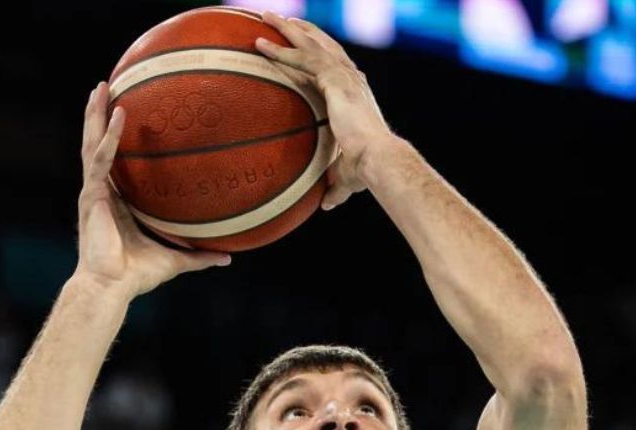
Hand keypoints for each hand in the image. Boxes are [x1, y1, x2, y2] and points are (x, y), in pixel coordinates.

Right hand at [74, 82, 230, 297]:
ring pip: (92, 143)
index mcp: (114, 201)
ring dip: (95, 113)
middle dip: (98, 115)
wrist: (112, 288)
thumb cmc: (137, 276)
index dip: (113, 138)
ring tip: (102, 86)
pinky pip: (101, 158)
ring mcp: (93, 191)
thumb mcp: (176, 260)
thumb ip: (199, 257)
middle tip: (106, 86)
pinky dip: (108, 136)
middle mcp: (100, 191)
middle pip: (97, 144)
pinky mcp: (91, 195)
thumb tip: (228, 258)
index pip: (113, 162)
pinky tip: (118, 113)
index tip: (122, 114)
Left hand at [254, 12, 397, 209]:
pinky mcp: (335, 79)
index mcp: (356, 93)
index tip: (305, 44)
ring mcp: (344, 75)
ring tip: (266, 15)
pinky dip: (280, 50)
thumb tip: (326, 205)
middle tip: (283, 20)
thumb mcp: (346, 176)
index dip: (320, 53)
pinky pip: (302, 59)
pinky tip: (258, 44)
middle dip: (304, 30)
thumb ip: (336, 187)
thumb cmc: (367, 169)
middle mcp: (352, 78)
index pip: (335, 65)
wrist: (377, 158)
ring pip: (311, 43)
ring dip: (287, 28)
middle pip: (323, 45)